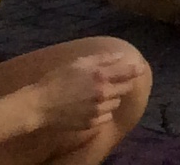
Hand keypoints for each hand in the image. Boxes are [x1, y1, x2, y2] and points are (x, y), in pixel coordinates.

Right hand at [27, 47, 147, 150]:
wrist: (39, 106)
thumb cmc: (57, 80)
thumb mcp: (79, 63)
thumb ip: (103, 59)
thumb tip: (121, 56)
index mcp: (100, 76)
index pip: (128, 72)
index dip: (136, 69)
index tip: (140, 68)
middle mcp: (103, 94)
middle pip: (126, 88)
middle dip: (123, 83)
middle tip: (114, 81)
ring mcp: (97, 110)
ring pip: (116, 103)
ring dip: (113, 98)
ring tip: (99, 95)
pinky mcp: (91, 123)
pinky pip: (106, 117)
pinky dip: (104, 112)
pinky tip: (93, 107)